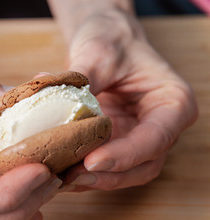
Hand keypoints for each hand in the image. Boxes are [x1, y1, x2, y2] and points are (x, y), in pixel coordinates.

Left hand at [62, 9, 197, 190]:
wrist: (106, 40)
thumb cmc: (111, 41)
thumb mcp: (97, 54)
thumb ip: (80, 82)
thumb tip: (47, 104)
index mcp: (172, 102)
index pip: (155, 138)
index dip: (125, 155)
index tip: (92, 161)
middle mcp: (161, 125)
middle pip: (144, 164)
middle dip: (109, 176)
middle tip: (73, 177)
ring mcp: (139, 136)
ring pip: (126, 172)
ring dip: (96, 179)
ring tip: (64, 179)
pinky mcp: (119, 141)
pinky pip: (106, 164)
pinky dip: (86, 171)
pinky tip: (62, 171)